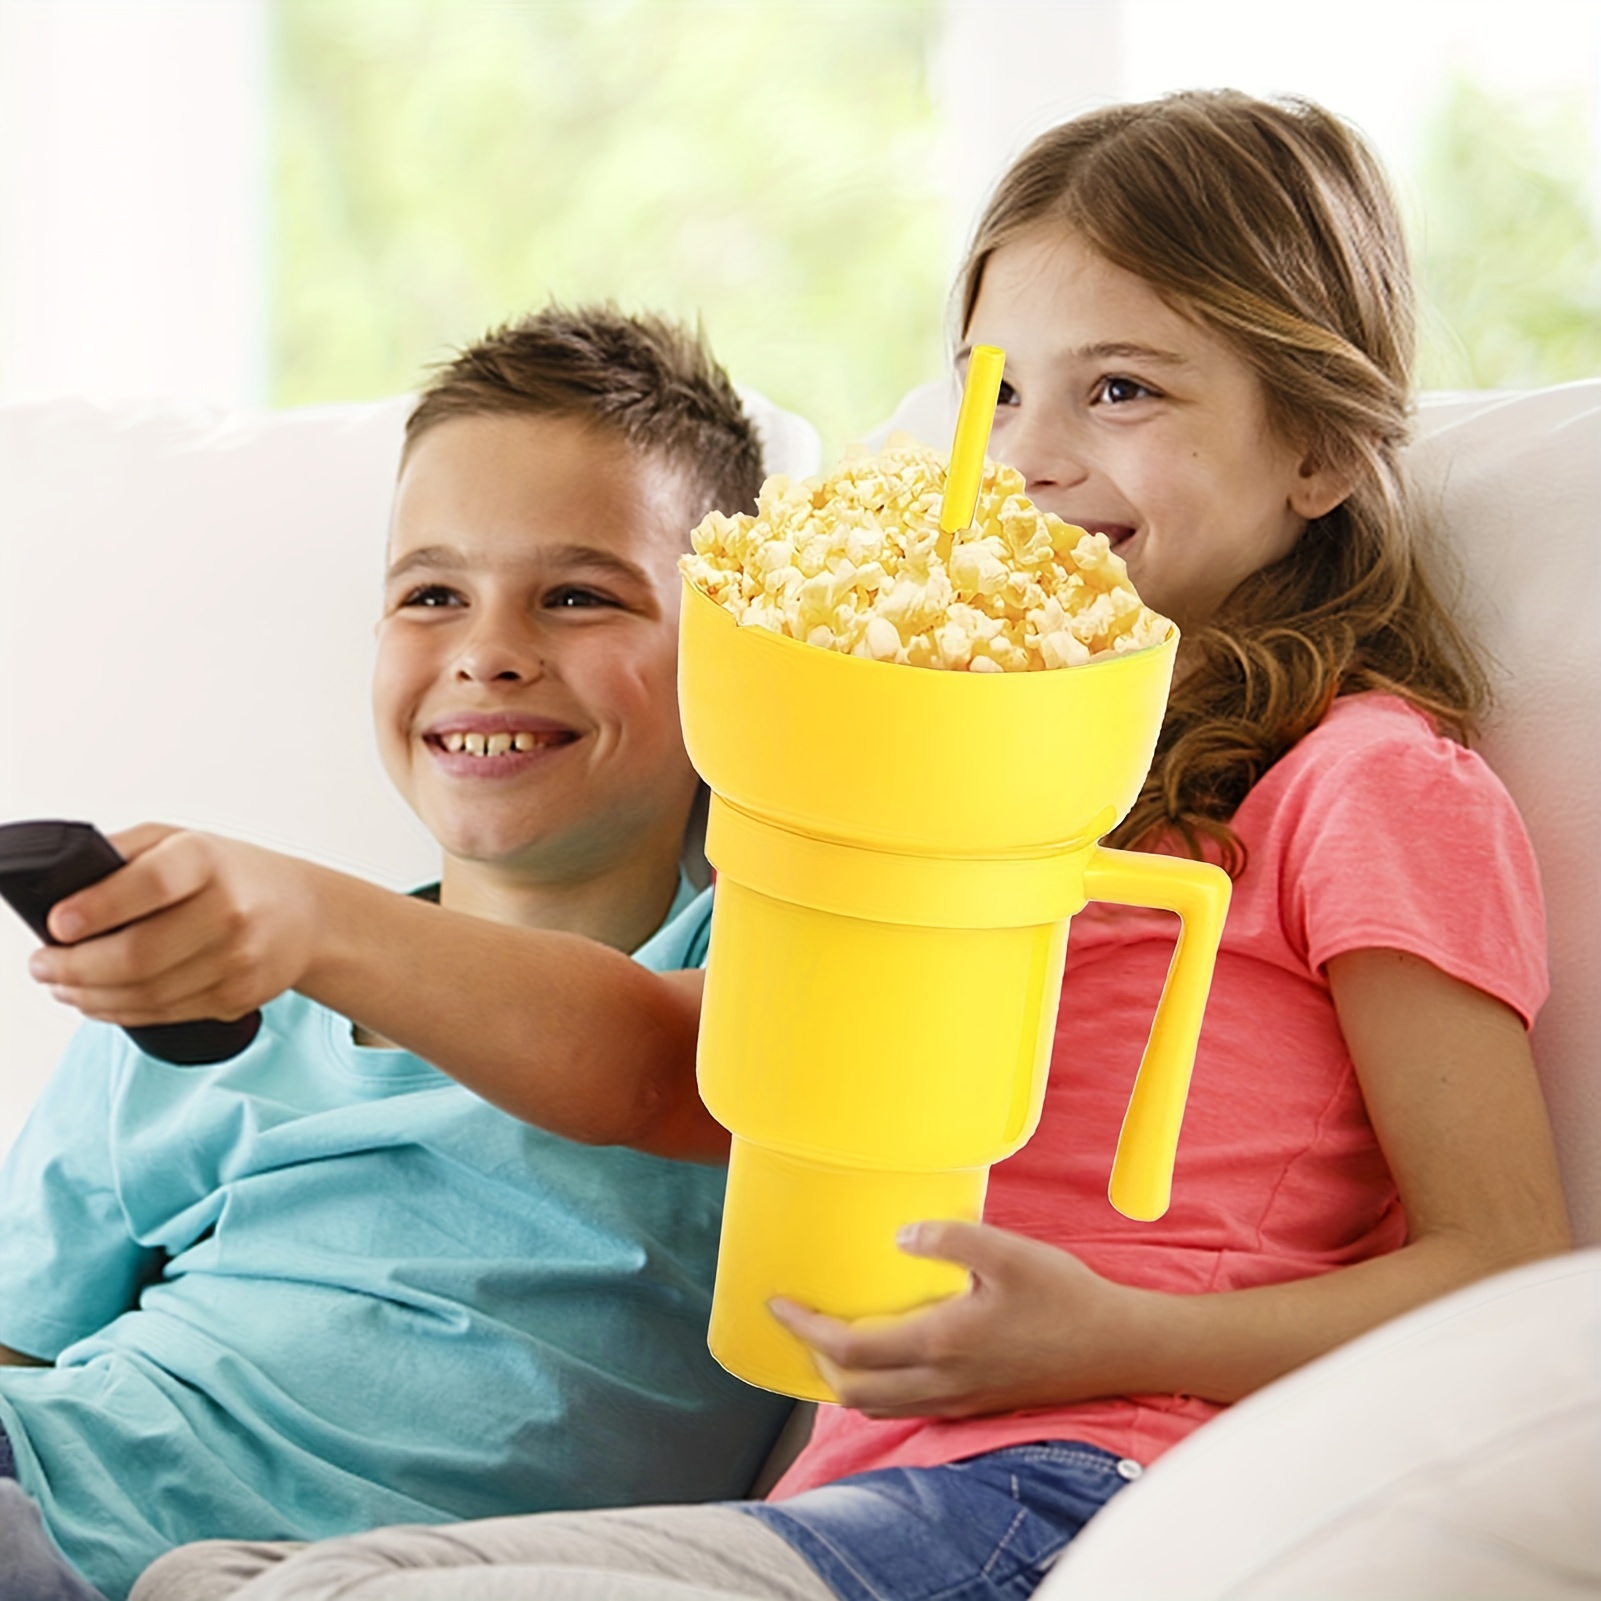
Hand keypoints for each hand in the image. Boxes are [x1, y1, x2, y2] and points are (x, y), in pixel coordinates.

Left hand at [26, 824, 324, 1024]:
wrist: (308, 914)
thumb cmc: (234, 874)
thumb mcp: (180, 840)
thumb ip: (122, 853)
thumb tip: (63, 886)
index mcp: (208, 861)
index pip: (151, 884)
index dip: (98, 908)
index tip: (57, 924)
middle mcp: (231, 910)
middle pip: (140, 955)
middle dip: (75, 967)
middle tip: (44, 965)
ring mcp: (238, 960)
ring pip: (146, 994)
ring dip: (89, 995)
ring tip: (63, 984)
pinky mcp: (238, 998)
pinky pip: (164, 1014)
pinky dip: (119, 1011)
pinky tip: (98, 999)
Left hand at [769, 1221, 1145, 1418]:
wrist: (1120, 1348)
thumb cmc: (1066, 1298)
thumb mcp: (1008, 1252)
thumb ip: (948, 1238)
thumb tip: (898, 1237)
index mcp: (942, 1344)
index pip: (851, 1349)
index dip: (806, 1329)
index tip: (778, 1305)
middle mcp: (943, 1383)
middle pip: (854, 1390)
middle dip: (816, 1359)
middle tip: (800, 1321)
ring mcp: (961, 1400)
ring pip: (880, 1406)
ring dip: (845, 1379)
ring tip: (831, 1340)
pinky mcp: (978, 1403)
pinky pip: (909, 1407)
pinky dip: (879, 1389)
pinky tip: (886, 1358)